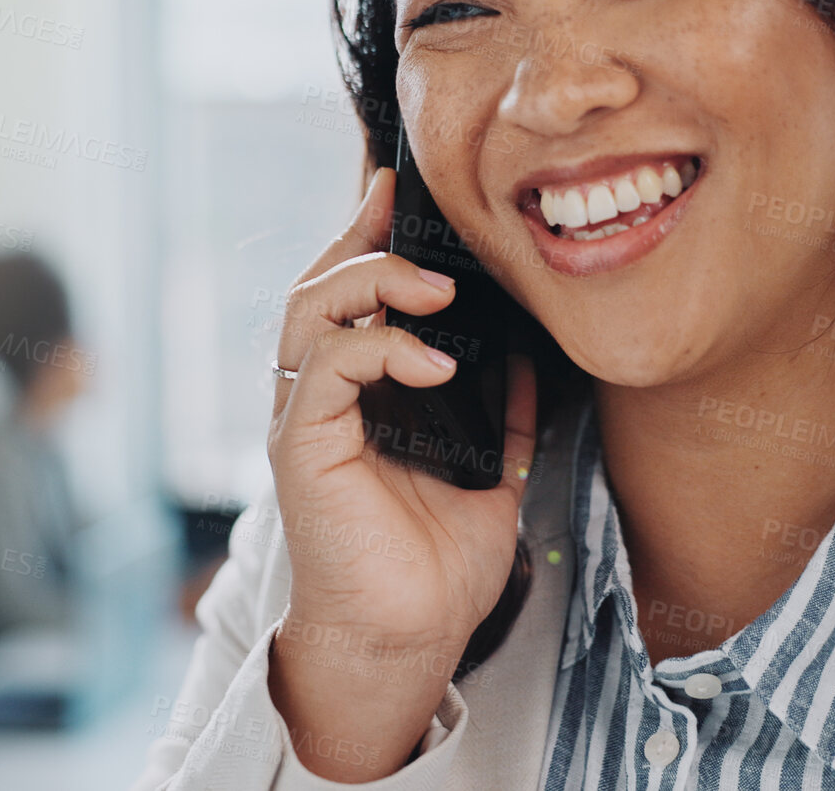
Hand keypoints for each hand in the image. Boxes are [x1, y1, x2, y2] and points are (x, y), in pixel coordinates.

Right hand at [268, 166, 537, 661]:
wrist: (408, 642)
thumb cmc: (435, 572)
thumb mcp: (488, 477)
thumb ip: (504, 421)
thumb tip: (532, 363)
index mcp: (353, 401)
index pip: (347, 299)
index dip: (368, 239)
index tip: (402, 193)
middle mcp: (317, 402)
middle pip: (316, 287)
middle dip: (361, 237)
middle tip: (408, 207)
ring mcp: (302, 422)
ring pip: (309, 312)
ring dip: (373, 280)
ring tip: (439, 288)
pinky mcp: (302, 448)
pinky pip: (327, 366)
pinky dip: (381, 346)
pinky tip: (437, 359)